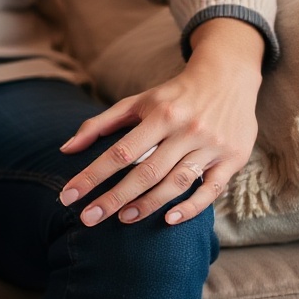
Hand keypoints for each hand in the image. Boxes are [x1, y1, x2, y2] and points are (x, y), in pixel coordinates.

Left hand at [59, 16, 264, 227]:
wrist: (227, 78)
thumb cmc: (173, 95)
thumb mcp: (136, 102)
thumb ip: (100, 124)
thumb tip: (65, 149)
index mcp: (160, 115)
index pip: (120, 152)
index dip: (92, 176)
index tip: (68, 196)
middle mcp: (187, 130)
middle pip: (146, 172)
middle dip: (114, 198)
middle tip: (88, 218)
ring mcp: (212, 146)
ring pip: (177, 182)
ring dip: (148, 204)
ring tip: (123, 219)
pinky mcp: (233, 159)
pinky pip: (212, 190)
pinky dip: (192, 207)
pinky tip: (168, 219)